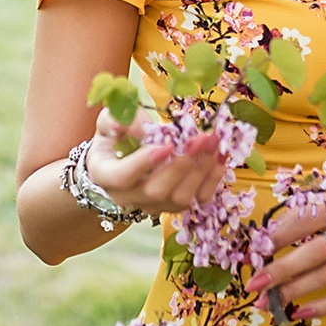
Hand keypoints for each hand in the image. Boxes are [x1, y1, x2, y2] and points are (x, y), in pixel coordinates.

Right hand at [81, 114, 232, 215]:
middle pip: (156, 190)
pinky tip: (221, 157)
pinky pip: (197, 199)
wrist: (120, 159)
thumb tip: (137, 125)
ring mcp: (152, 205)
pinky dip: (213, 179)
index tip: (168, 144)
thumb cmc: (114, 136)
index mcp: (105, 175)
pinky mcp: (174, 205)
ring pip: (179, 198)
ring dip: (201, 170)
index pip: (124, 176)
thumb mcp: (109, 121)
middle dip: (182, 165)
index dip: (145, 163)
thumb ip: (120, 119)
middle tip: (201, 138)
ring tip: (214, 142)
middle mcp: (127, 197)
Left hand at [247, 205, 325, 322]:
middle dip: (279, 271)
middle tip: (253, 284)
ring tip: (266, 303)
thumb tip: (268, 237)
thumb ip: (303, 212)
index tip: (250, 253)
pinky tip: (298, 313)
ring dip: (293, 292)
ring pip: (325, 278)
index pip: (301, 224)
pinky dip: (322, 307)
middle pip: (312, 254)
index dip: (274, 239)